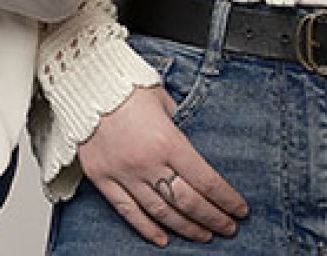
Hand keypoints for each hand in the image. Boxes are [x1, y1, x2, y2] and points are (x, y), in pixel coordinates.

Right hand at [77, 84, 248, 245]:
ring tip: (203, 236)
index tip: (239, 210)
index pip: (205, 180)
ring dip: (185, 227)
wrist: (86, 87)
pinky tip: (163, 239)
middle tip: (228, 228)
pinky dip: (146, 229)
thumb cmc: (127, 89)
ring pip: (160, 212)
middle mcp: (148, 163)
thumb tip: (192, 143)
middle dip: (212, 218)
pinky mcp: (103, 180)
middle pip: (187, 202)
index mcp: (168, 142)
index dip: (225, 199)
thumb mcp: (165, 101)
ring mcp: (124, 175)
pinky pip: (128, 212)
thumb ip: (181, 125)